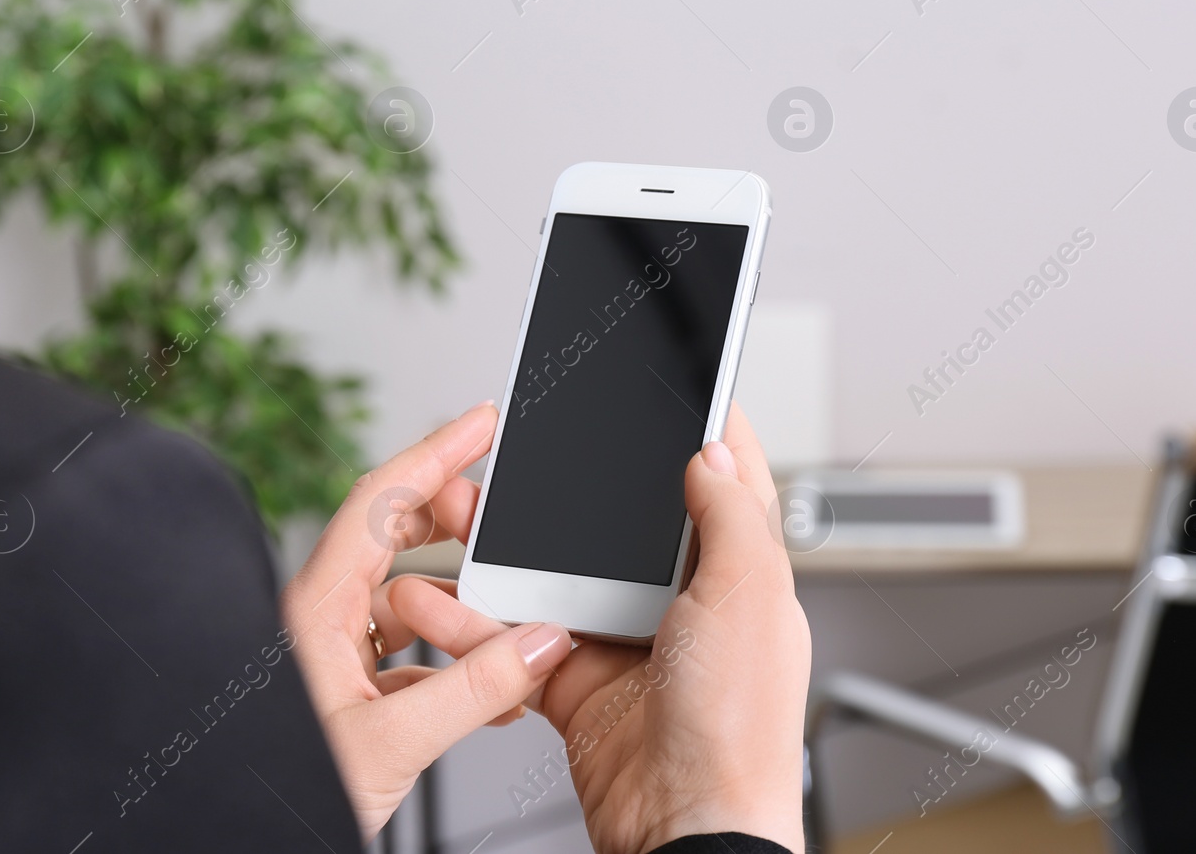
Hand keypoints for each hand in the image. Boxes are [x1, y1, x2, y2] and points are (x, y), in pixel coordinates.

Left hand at [280, 402, 572, 841]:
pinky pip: (408, 648)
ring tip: (507, 609)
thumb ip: (474, 690)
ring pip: (406, 594)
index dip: (436, 452)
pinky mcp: (347, 692)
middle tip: (505, 519)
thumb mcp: (391, 742)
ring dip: (461, 596)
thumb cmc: (278, 789)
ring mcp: (332, 655)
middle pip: (394, 533)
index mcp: (315, 608)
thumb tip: (540, 643)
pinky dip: (453, 652)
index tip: (481, 423)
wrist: (231, 835)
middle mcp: (320, 620)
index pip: (380, 500)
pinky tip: (488, 679)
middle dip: (456, 519)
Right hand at [391, 403, 810, 853]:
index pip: (727, 483)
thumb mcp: (750, 596)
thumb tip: (713, 451)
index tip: (680, 386)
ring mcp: (626, 641)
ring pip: (557, 573)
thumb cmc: (740, 727)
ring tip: (461, 513)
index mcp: (737, 575)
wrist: (685, 828)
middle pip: (620, 523)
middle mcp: (683, 603)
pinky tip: (445, 597)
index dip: (705, 433)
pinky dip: (475, 621)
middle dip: (571, 486)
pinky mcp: (574, 680)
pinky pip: (517, 638)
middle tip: (532, 449)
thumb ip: (731, 515)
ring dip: (504, 547)